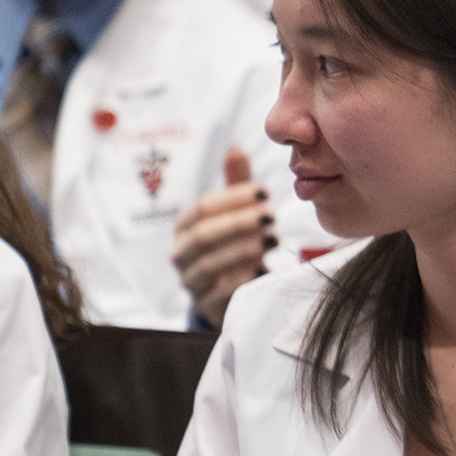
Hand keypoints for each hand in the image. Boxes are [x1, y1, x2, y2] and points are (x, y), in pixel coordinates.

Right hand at [171, 146, 272, 326]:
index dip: (233, 198)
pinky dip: (238, 280)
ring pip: (209, 263)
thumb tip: (236, 148)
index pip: (202, 208)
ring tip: (274, 239)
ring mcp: (191, 282)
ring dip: (243, 249)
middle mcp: (181, 253)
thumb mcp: (237, 213)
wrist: (234, 293)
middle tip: (272, 217)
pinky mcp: (205, 307)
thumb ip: (236, 184)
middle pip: (203, 235)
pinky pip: (216, 293)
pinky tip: (261, 269)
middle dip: (239, 223)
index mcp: (185, 226)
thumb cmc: (235, 245)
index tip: (265, 193)